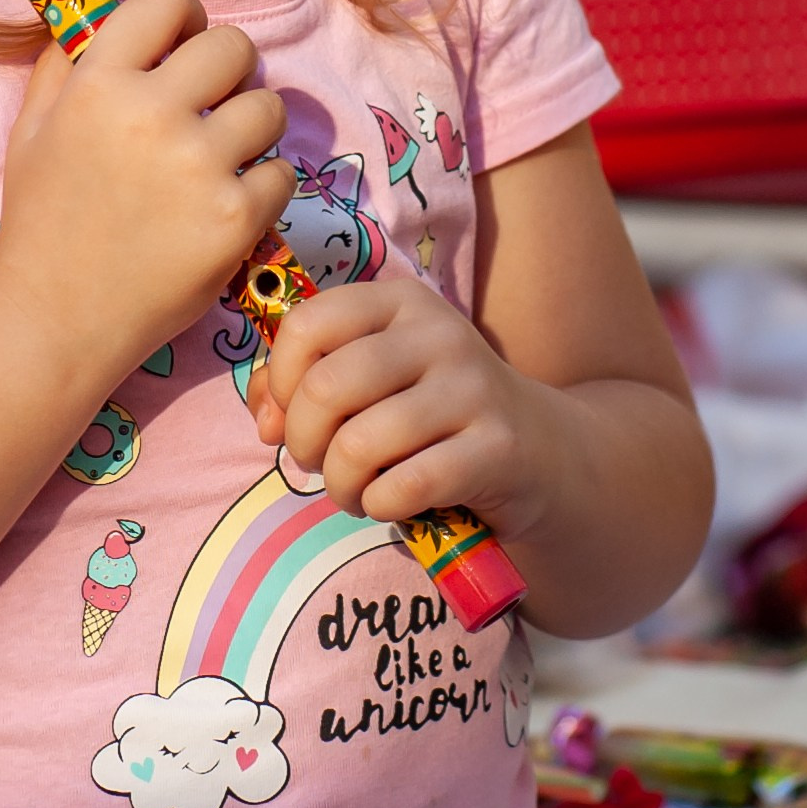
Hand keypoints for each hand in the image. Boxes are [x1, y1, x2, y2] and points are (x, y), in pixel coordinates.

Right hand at [0, 0, 291, 385]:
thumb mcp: (30, 129)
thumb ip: (65, 65)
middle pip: (234, 47)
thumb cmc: (42, 221)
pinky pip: (281, 172)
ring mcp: (200, 166)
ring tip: (224, 157)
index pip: (170, 1)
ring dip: (252, 127)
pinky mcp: (236, 218)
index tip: (183, 48)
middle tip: (211, 106)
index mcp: (100, 83)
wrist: (57, 317)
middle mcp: (152, 113)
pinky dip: (263, 187)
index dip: (185, 20)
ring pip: (269, 106)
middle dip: (228, 72)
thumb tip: (99, 19)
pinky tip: (229, 204)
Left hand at [249, 279, 559, 539]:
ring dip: (341, 485)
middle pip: (326, 388)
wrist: (541, 452)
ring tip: (354, 491)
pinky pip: (406, 484)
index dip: (281, 380)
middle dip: (304, 443)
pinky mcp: (497, 446)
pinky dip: (381, 506)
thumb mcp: (374, 382)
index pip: (309, 323)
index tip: (291, 415)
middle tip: (318, 464)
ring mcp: (472, 387)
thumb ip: (305, 385)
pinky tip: (391, 504)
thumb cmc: (433, 416)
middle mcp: (438, 332)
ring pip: (360, 443)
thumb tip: (265, 419)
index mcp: (399, 301)